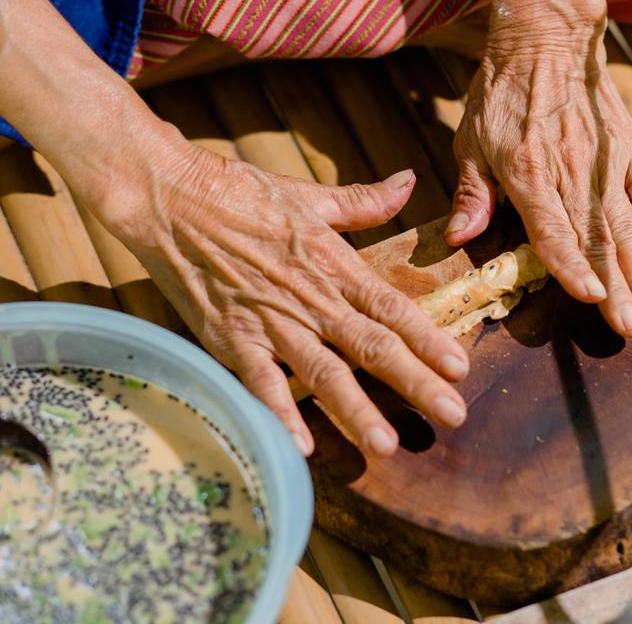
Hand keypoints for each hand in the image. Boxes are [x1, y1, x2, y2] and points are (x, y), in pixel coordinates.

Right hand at [110, 145, 469, 457]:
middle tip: (452, 416)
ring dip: (356, 410)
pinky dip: (278, 414)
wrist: (171, 196)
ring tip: (386, 444)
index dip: (429, 339)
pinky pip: (259, 382)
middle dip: (415, 383)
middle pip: (372, 347)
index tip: (460, 368)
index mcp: (334, 264)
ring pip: (323, 372)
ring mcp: (270, 322)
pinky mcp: (230, 338)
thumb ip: (364, 201)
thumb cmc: (241, 192)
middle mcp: (311, 298)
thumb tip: (409, 182)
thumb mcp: (310, 196)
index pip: (392, 307)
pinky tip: (299, 447)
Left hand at [446, 0, 631, 336]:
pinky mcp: (629, 153)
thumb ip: (471, 194)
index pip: (552, 230)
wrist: (546, 40)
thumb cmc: (502, 95)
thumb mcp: (471, 142)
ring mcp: (606, 165)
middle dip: (615, 288)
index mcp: (529, 174)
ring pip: (627, 227)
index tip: (589, 298)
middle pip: (596, 241)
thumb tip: (459, 239)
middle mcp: (572, 174)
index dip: (570, 266)